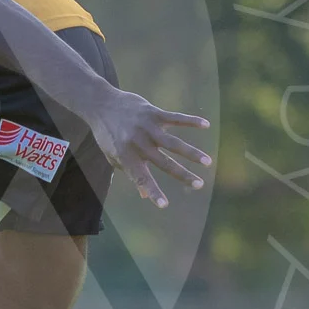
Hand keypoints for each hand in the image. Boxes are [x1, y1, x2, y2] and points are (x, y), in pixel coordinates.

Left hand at [88, 88, 210, 208]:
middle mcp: (138, 143)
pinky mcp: (153, 113)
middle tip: (200, 185)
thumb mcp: (113, 155)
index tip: (164, 205)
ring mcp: (147, 128)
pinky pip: (175, 118)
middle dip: (183, 175)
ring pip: (173, 143)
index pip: (141, 178)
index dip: (152, 191)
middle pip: (164, 163)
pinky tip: (206, 125)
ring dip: (192, 153)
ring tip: (207, 162)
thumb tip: (144, 195)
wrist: (101, 104)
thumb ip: (130, 173)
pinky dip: (191, 121)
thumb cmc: (107, 134)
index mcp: (126, 156)